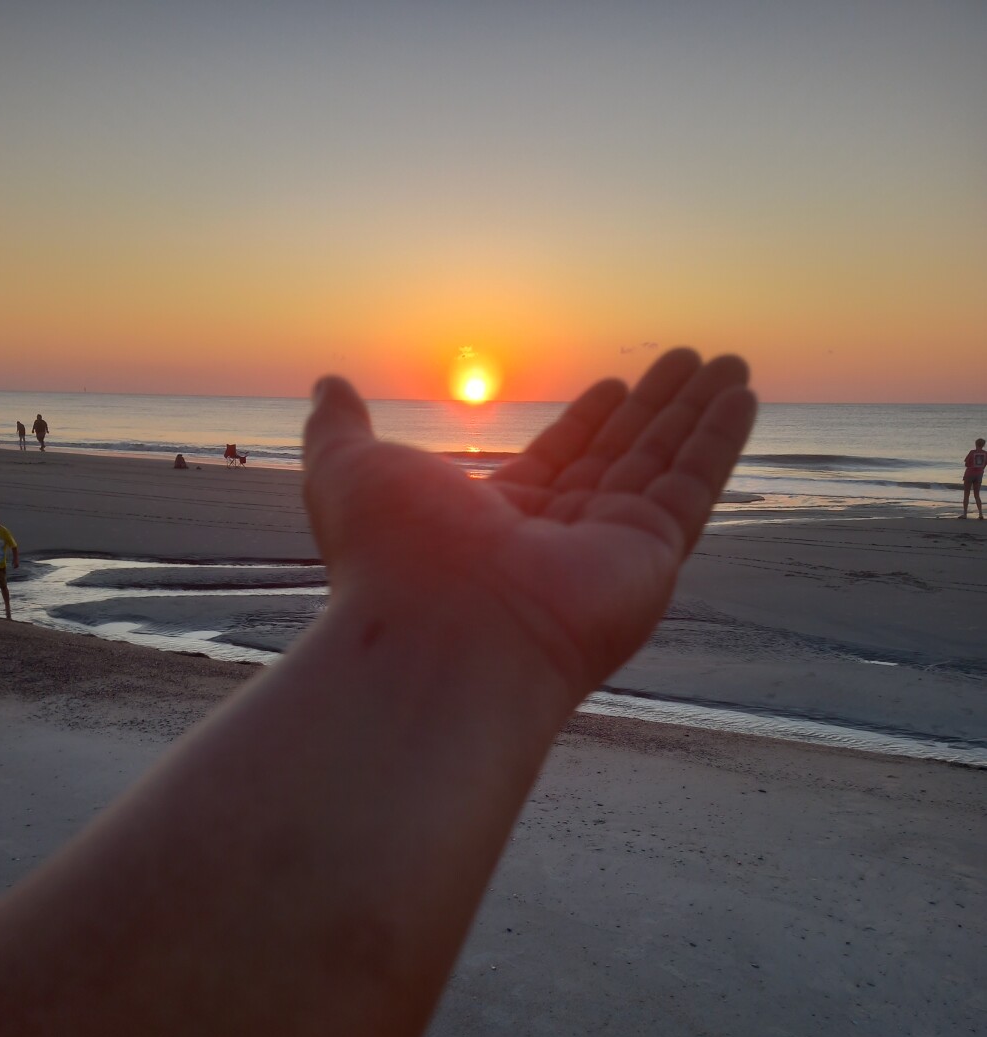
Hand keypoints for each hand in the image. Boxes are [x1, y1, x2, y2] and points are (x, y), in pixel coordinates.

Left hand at [303, 348, 754, 702]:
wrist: (436, 639)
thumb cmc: (388, 560)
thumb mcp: (348, 470)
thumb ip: (341, 428)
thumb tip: (328, 386)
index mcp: (495, 523)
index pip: (555, 463)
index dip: (586, 424)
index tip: (615, 387)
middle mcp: (556, 541)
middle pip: (617, 459)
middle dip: (652, 412)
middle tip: (684, 362)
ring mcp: (607, 552)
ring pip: (663, 466)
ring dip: (696, 415)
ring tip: (728, 364)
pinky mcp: (650, 557)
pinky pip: (694, 486)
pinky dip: (720, 440)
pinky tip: (740, 395)